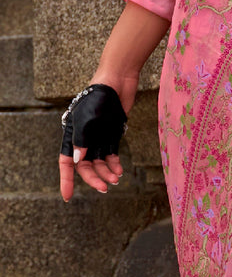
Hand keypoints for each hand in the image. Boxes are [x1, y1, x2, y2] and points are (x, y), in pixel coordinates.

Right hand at [58, 74, 136, 201]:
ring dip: (106, 172)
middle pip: (85, 165)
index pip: (66, 162)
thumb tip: (77, 162)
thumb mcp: (87, 119)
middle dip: (94, 178)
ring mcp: (98, 136)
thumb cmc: (98, 97)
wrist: (118, 79)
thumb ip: (82, 141)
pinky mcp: (112, 133)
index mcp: (72, 134)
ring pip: (100, 162)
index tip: (67, 197)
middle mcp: (84, 138)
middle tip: (105, 188)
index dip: (66, 179)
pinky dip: (115, 164)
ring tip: (116, 178)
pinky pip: (111, 154)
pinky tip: (120, 170)